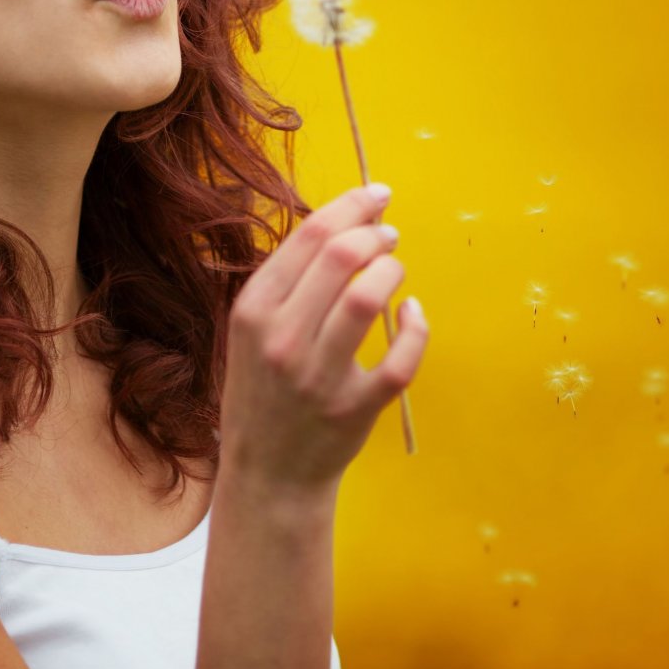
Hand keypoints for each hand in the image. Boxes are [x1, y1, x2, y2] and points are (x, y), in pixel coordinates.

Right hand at [218, 183, 427, 495]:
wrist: (267, 473)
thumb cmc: (266, 389)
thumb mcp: (253, 330)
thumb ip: (288, 281)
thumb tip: (344, 221)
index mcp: (253, 311)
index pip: (309, 236)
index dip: (351, 205)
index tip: (377, 195)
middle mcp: (281, 340)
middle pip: (339, 258)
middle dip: (375, 234)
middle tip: (389, 235)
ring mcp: (317, 378)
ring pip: (367, 300)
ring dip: (392, 272)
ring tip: (395, 269)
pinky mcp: (353, 410)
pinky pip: (400, 360)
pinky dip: (415, 329)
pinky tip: (412, 315)